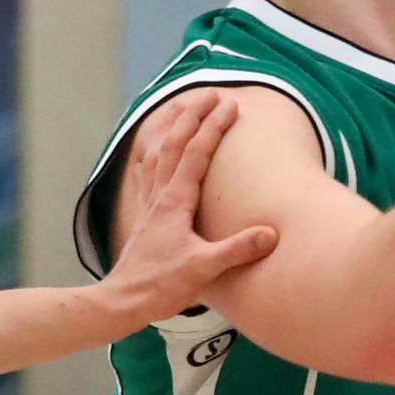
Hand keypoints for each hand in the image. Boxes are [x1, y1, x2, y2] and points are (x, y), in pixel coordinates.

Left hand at [95, 89, 285, 318]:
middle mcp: (159, 196)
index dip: (214, 127)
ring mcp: (149, 205)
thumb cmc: (161, 287)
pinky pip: (146, 173)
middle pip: (174, 143)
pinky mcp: (144, 216)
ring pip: (157, 152)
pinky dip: (151, 152)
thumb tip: (271, 234)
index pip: (196, 153)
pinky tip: (150, 149)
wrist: (123, 302)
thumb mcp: (205, 269)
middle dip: (193, 115)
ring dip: (171, 127)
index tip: (231, 106)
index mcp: (175, 202)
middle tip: (211, 93)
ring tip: (182, 107)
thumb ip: (238, 249)